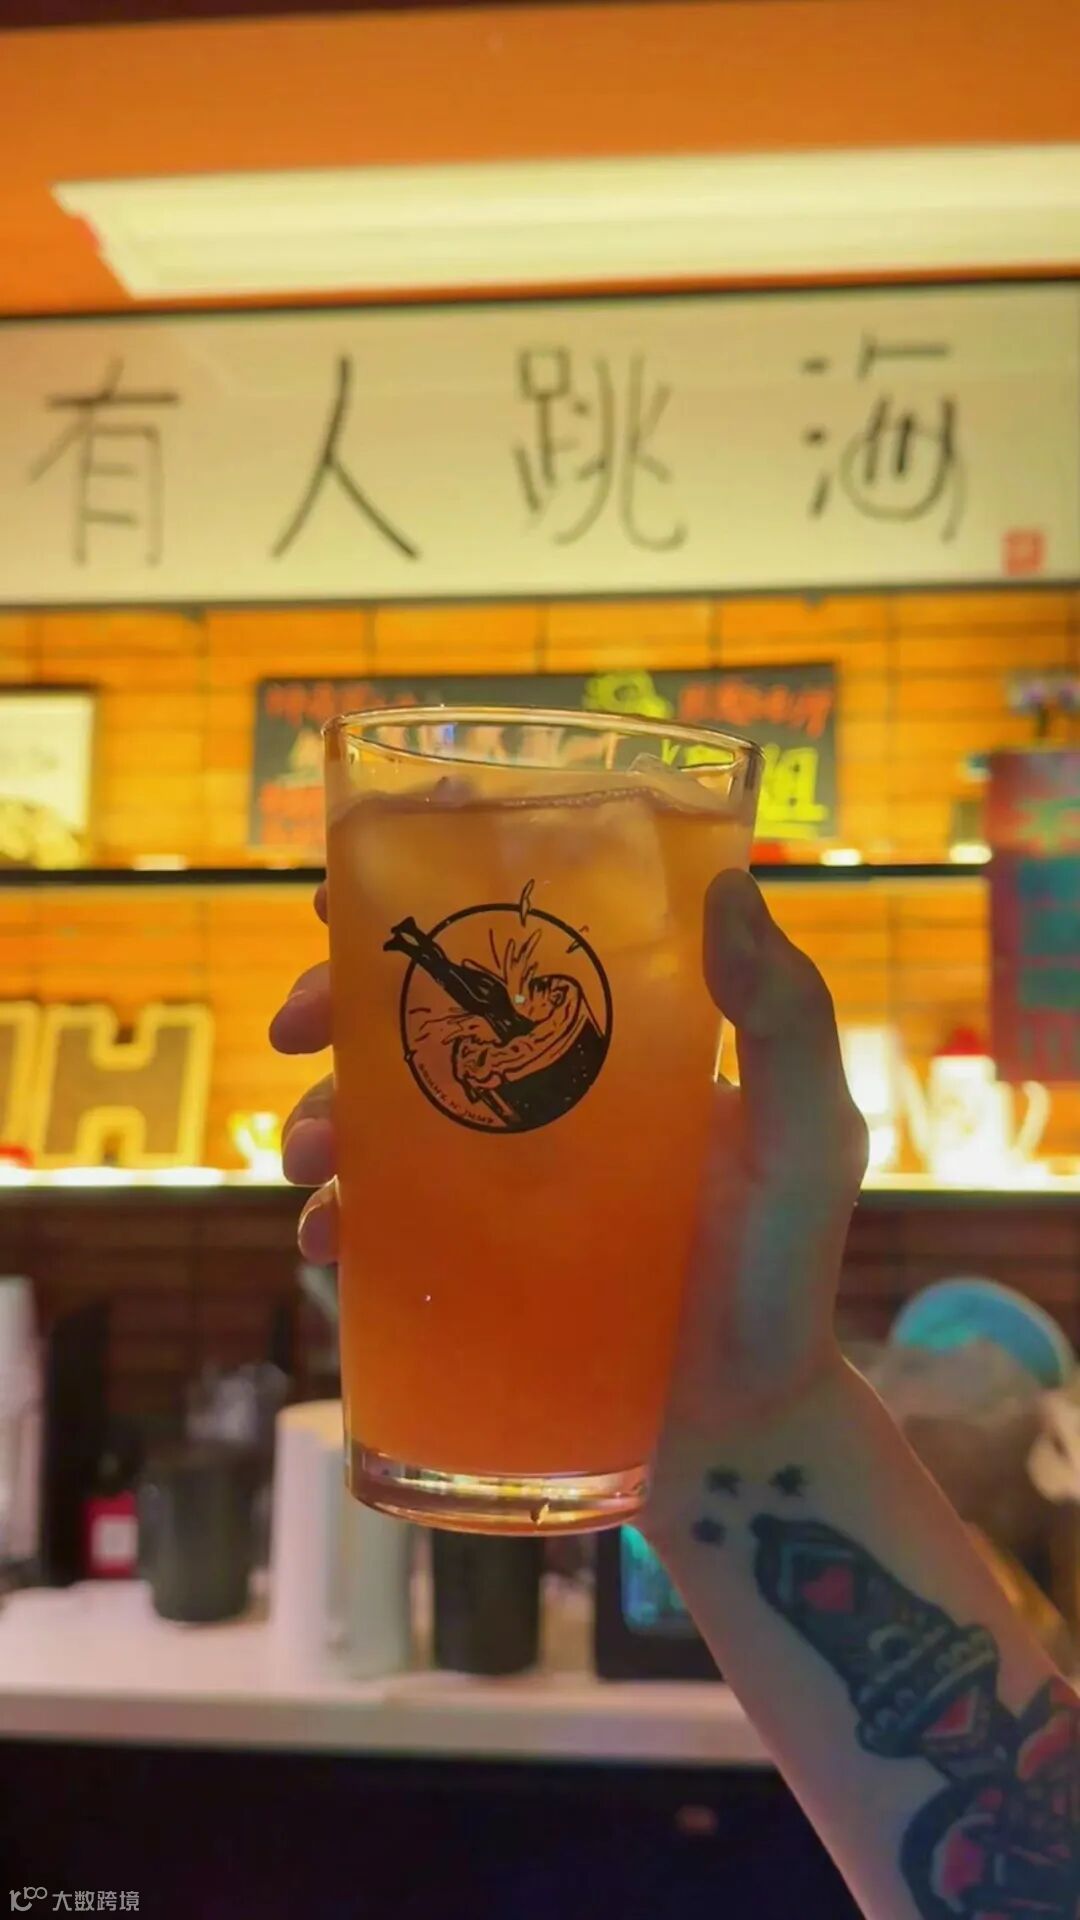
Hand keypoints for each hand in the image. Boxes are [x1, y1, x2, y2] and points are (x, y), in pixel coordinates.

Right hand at [269, 872, 866, 1497]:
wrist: (738, 1433)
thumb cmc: (781, 1275)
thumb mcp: (804, 1137)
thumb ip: (790, 1022)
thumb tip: (730, 885)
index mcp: (616, 1040)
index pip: (520, 937)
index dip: (433, 894)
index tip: (361, 886)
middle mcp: (545, 1096)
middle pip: (420, 1019)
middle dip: (338, 1006)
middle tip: (295, 1023)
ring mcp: (496, 1183)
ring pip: (378, 1118)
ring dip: (319, 1117)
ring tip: (310, 1156)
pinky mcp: (463, 1266)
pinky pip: (377, 1226)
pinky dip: (334, 1219)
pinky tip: (325, 1240)